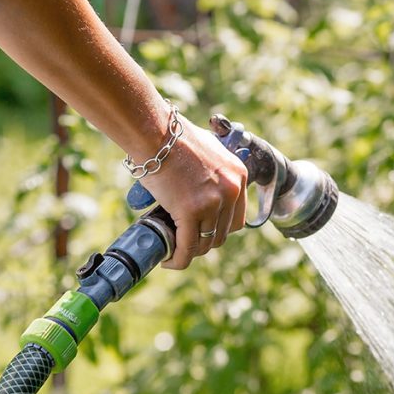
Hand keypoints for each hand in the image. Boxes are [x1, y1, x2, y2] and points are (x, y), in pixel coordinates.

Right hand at [139, 119, 247, 269]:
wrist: (156, 133)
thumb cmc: (173, 138)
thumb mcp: (207, 149)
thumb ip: (212, 169)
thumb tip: (200, 184)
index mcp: (238, 176)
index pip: (237, 217)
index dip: (219, 229)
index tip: (204, 232)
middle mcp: (231, 191)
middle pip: (223, 233)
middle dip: (205, 242)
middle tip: (186, 241)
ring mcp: (213, 202)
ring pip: (206, 243)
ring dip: (191, 251)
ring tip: (175, 250)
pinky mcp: (191, 212)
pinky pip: (188, 246)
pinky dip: (179, 259)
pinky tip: (168, 260)